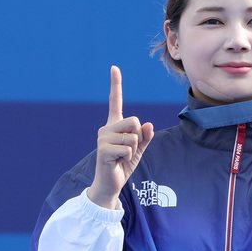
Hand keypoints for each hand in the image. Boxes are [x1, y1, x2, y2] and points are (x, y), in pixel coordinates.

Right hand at [88, 65, 154, 208]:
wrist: (111, 183)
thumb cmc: (123, 164)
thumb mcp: (139, 149)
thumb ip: (145, 137)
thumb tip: (148, 124)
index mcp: (114, 125)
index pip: (115, 101)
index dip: (115, 85)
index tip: (114, 67)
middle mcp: (106, 128)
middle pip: (134, 120)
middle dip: (138, 137)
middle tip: (128, 150)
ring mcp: (103, 138)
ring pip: (132, 136)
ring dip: (134, 150)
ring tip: (122, 157)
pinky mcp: (103, 149)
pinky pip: (128, 148)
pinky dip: (129, 157)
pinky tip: (118, 162)